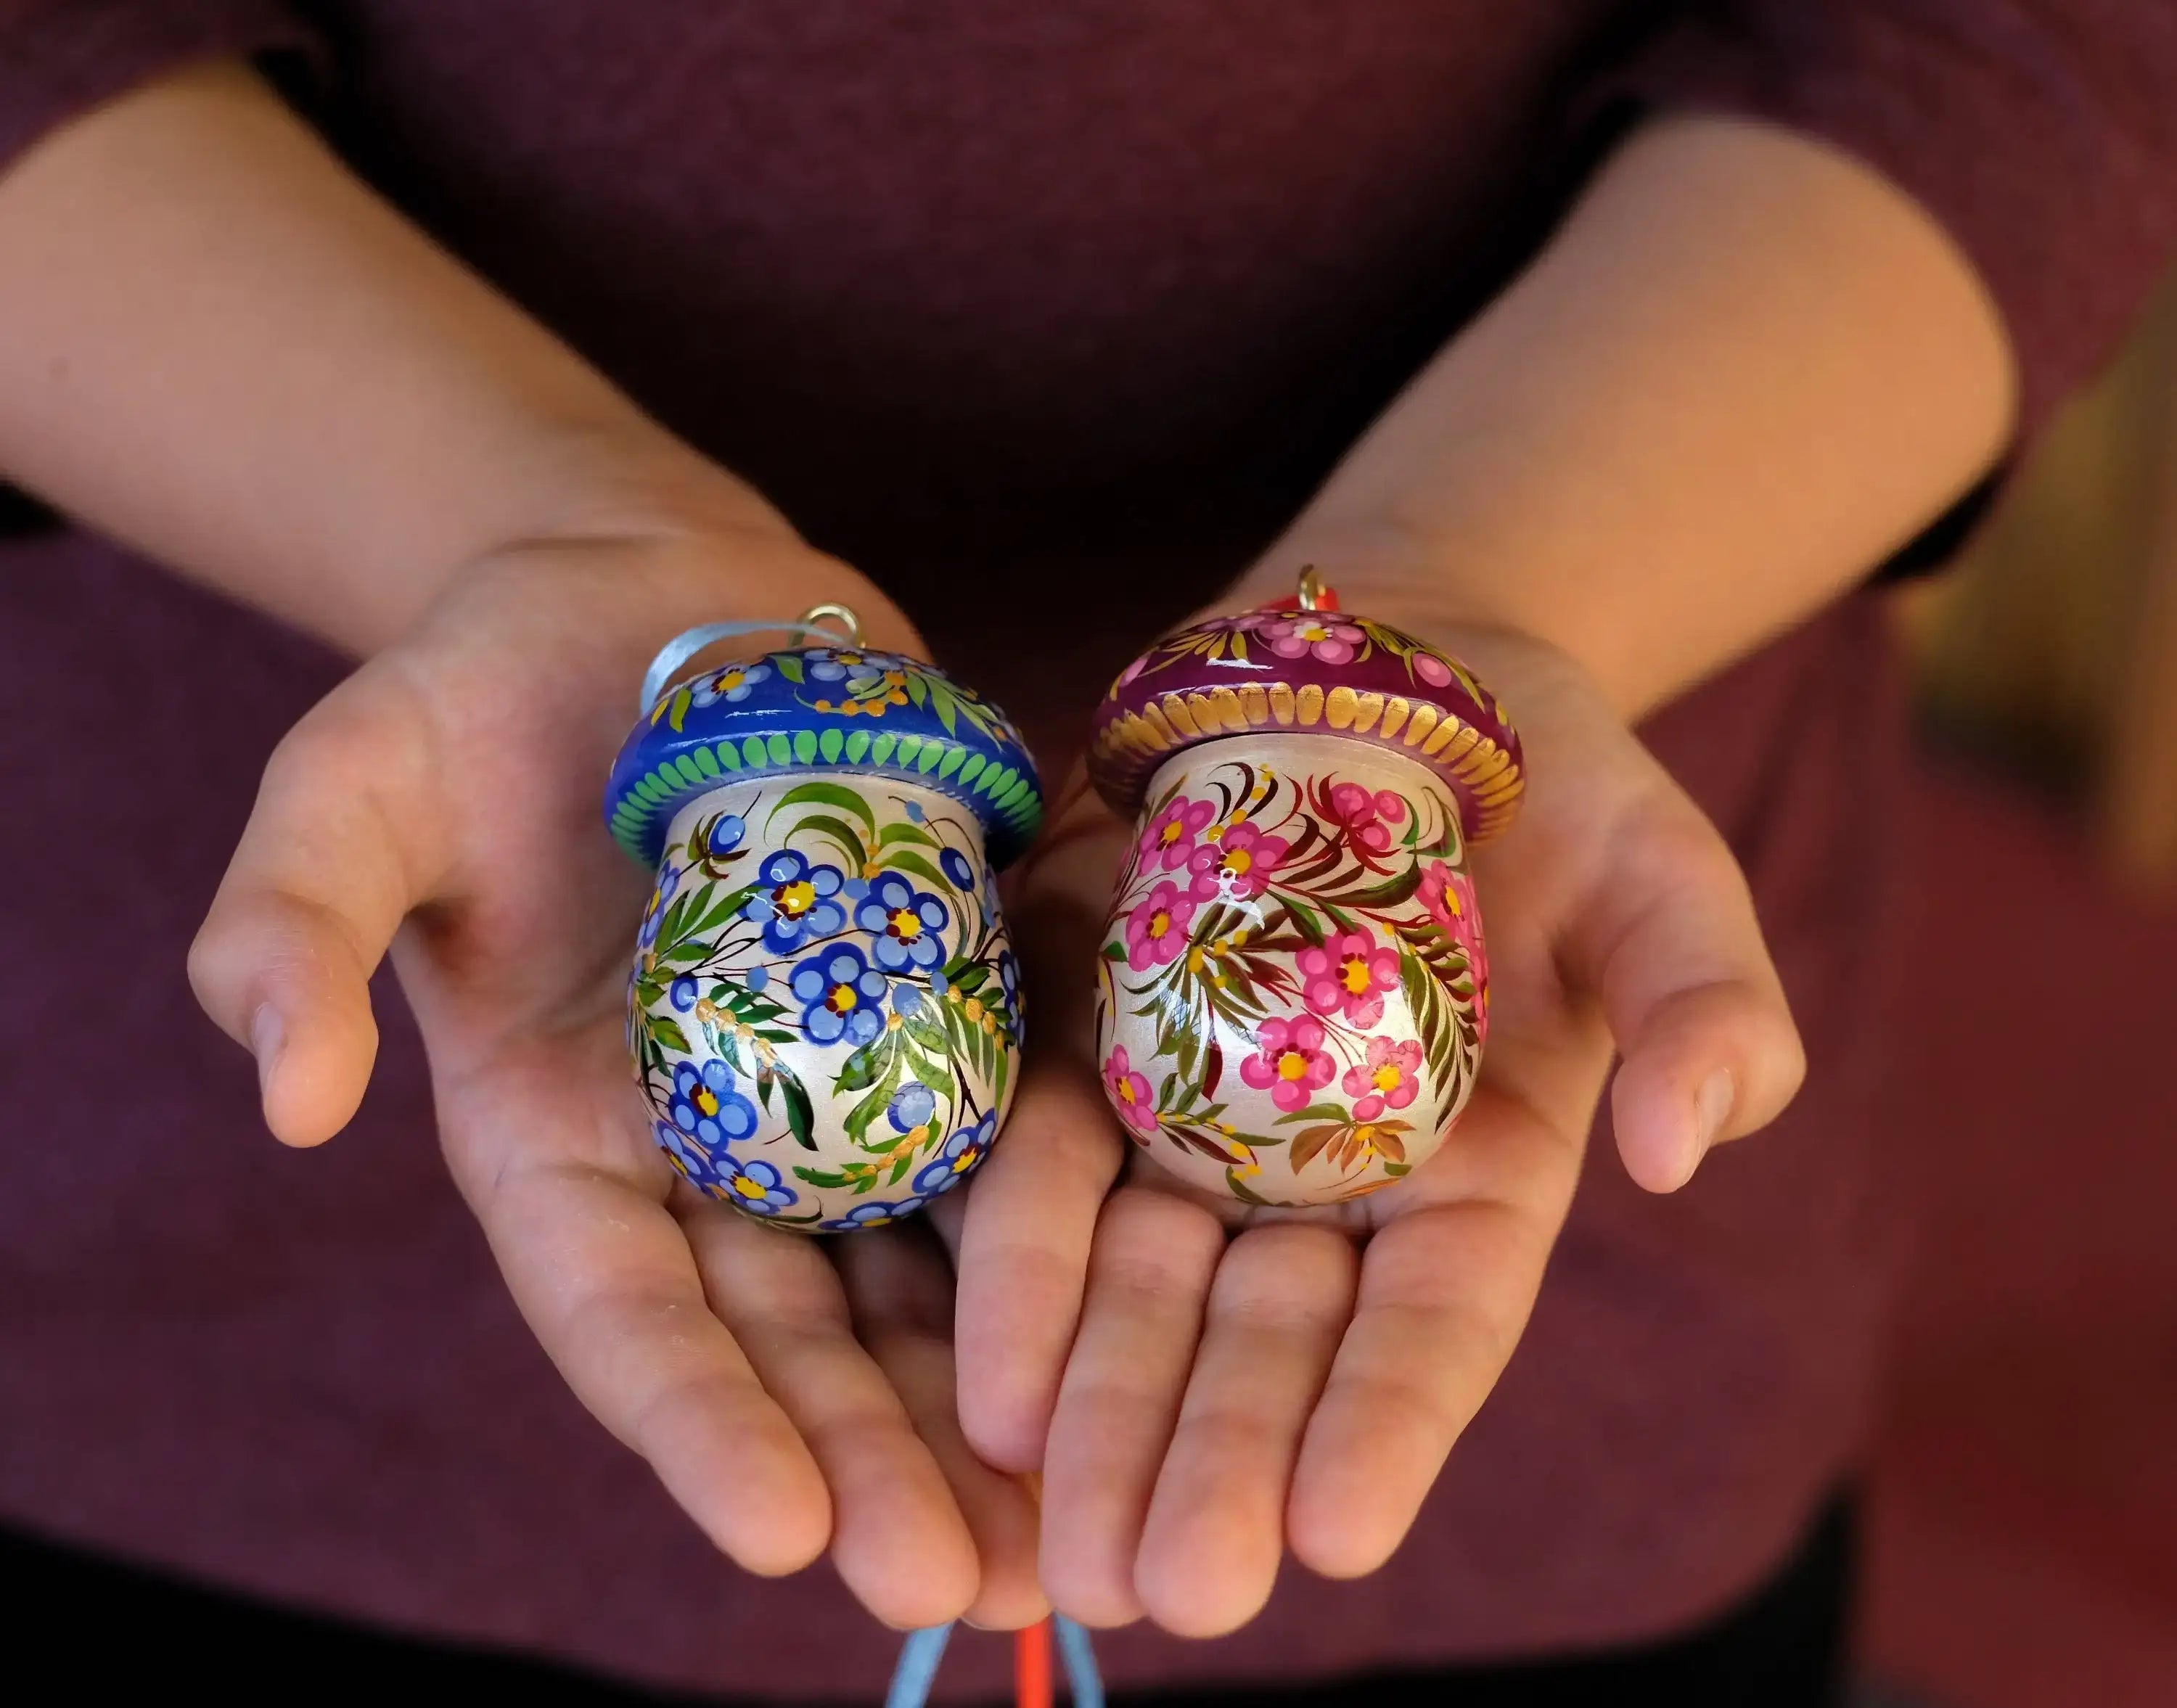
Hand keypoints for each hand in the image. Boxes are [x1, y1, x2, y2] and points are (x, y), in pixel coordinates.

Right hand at [188, 522, 1044, 1629]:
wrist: (651, 596)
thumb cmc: (481, 681)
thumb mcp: (357, 780)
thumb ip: (297, 924)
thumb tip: (287, 1097)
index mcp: (557, 1140)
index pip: (625, 1317)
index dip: (701, 1429)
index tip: (788, 1537)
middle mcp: (703, 1144)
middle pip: (794, 1336)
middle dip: (877, 1462)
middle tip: (969, 1587)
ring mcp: (835, 1086)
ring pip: (921, 1274)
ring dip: (994, 1403)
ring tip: (1077, 1523)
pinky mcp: (943, 1011)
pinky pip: (1015, 1138)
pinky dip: (1070, 1240)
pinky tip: (1150, 1330)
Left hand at [954, 623, 1803, 1634]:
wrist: (1388, 660)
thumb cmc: (1557, 781)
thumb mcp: (1663, 877)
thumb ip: (1705, 1006)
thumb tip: (1685, 1143)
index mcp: (1472, 1172)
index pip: (1430, 1325)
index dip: (1384, 1425)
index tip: (1337, 1537)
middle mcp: (1322, 1172)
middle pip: (1263, 1341)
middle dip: (1210, 1462)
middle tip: (1162, 1592)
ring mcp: (1196, 1111)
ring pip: (1139, 1287)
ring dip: (1095, 1412)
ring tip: (1052, 1542)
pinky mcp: (1090, 1033)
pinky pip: (1043, 1160)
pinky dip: (1014, 1260)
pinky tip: (979, 1374)